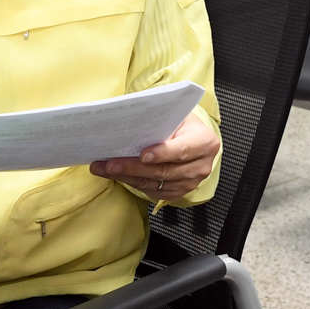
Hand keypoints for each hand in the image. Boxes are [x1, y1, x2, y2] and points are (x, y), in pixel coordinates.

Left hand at [92, 113, 219, 200]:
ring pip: (154, 183)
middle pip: (164, 171)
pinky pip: (150, 190)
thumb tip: (130, 124)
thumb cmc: (181, 123)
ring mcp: (189, 183)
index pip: (183, 150)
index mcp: (205, 142)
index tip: (142, 155)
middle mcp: (200, 166)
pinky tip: (115, 174)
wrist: (192, 140)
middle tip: (110, 163)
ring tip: (104, 168)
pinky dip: (130, 182)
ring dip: (126, 176)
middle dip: (134, 167)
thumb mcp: (177, 115)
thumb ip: (161, 121)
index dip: (163, 153)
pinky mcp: (176, 192)